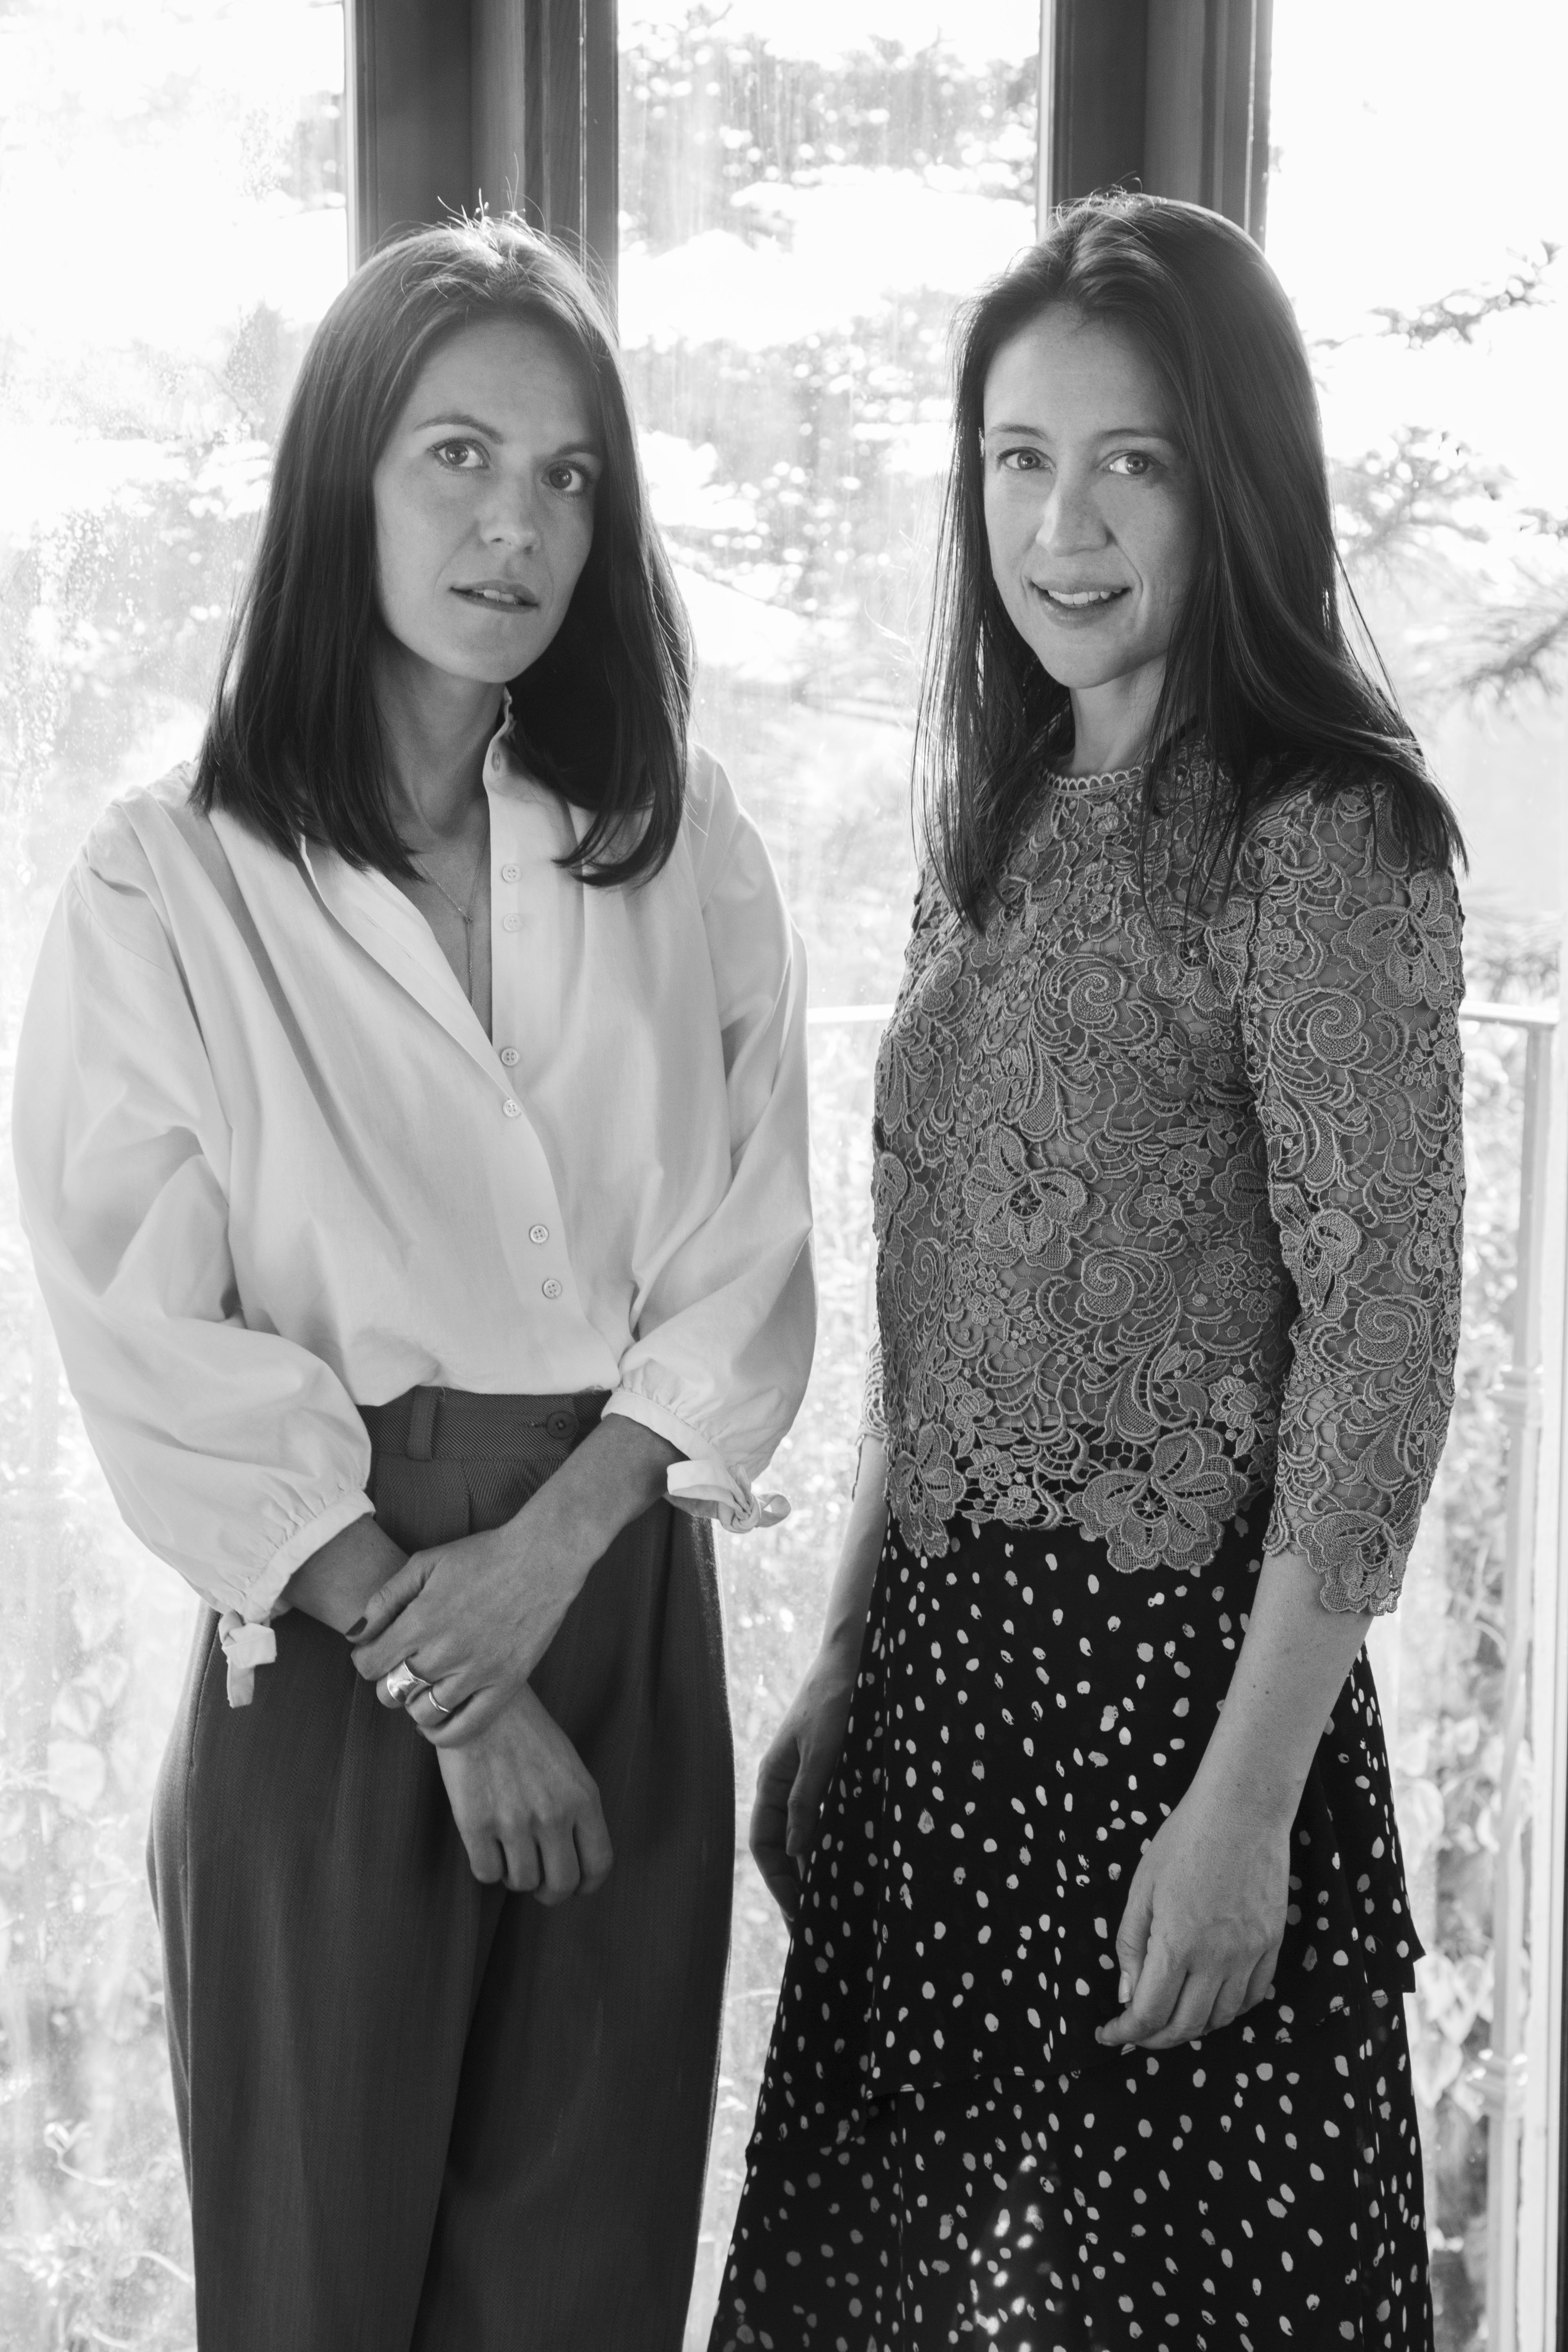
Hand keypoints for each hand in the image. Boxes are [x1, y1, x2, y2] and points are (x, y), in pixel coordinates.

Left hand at [350, 1513, 585, 1741]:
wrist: (542, 1557)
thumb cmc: (482, 1555)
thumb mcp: (426, 1562)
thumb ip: (385, 1598)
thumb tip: (354, 1635)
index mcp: (421, 1620)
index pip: (369, 1665)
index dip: (364, 1659)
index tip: (374, 1652)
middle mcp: (445, 1652)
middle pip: (391, 1692)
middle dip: (388, 1680)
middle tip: (403, 1664)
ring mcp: (477, 1673)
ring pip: (423, 1713)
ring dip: (415, 1702)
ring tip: (424, 1684)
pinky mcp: (505, 1685)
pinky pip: (465, 1729)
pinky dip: (443, 1733)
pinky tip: (438, 1718)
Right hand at [437, 1683, 611, 1901]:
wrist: (481, 1702)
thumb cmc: (526, 1732)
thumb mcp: (568, 1766)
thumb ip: (576, 1810)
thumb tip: (573, 1857)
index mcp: (583, 1798)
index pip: (599, 1865)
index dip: (587, 1884)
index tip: (575, 1884)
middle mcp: (553, 1814)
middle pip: (561, 1885)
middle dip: (550, 1891)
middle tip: (539, 1880)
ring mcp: (514, 1821)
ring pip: (521, 1883)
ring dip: (515, 1875)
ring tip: (509, 1850)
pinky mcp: (476, 1823)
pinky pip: (486, 1873)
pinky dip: (487, 1867)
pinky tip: (486, 1844)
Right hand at [750, 1646, 858, 1925]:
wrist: (856, 1658)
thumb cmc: (835, 1698)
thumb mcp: (822, 1750)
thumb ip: (808, 1799)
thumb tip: (799, 1853)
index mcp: (773, 1780)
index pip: (766, 1844)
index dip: (781, 1882)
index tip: (801, 1916)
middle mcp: (787, 1785)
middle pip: (784, 1848)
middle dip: (797, 1886)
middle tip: (819, 1926)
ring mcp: (810, 1781)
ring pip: (807, 1837)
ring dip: (817, 1871)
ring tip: (836, 1907)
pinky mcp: (833, 1775)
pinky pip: (827, 1821)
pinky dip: (835, 1847)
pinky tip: (853, 1867)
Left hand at [1095, 1777, 1288, 2050]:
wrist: (1242, 1811)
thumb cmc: (1183, 1842)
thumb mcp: (1141, 1889)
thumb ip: (1132, 1946)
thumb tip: (1127, 1994)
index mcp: (1177, 1945)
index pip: (1149, 2013)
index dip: (1125, 2033)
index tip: (1109, 2033)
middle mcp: (1217, 1960)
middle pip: (1185, 2026)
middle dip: (1154, 2039)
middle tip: (1135, 2033)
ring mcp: (1250, 1954)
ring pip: (1221, 2018)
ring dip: (1191, 2028)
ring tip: (1169, 2019)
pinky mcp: (1272, 1945)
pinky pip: (1252, 1997)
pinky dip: (1228, 2011)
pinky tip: (1210, 2003)